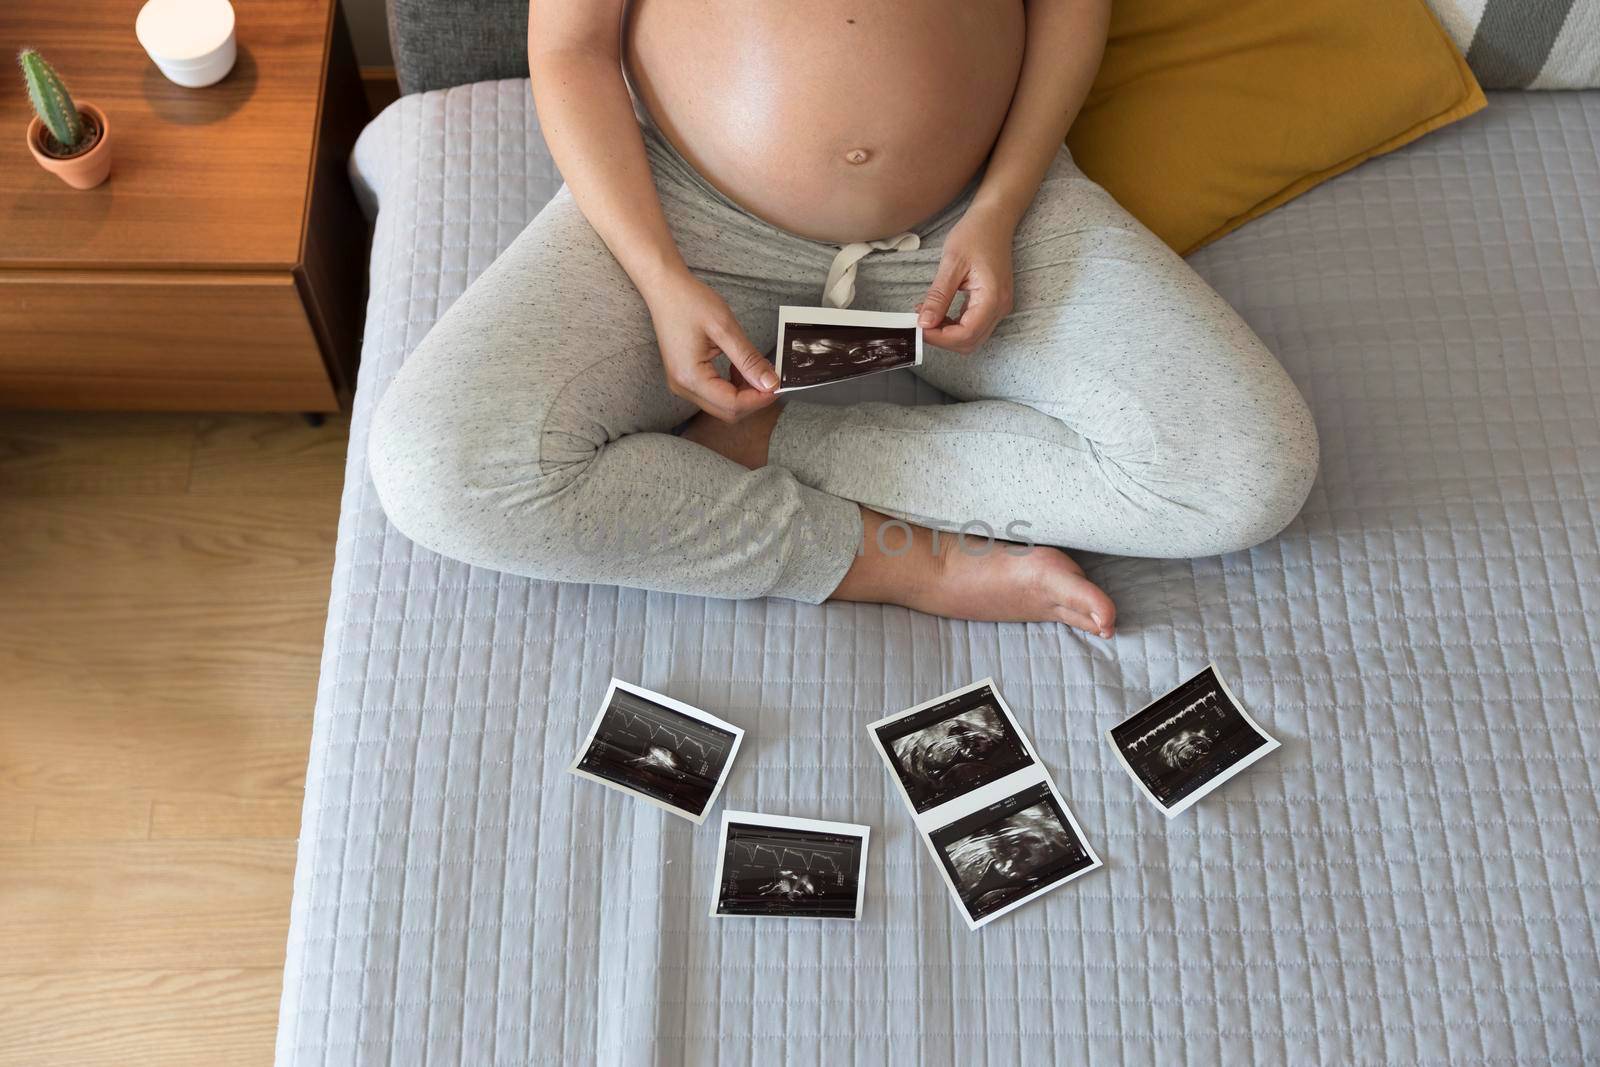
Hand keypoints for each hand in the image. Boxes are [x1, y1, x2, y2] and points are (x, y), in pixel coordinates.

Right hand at [644, 271, 778, 422]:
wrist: (665, 289)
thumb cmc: (689, 301)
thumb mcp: (725, 327)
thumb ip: (748, 359)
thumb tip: (770, 383)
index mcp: (690, 377)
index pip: (732, 404)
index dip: (759, 398)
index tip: (778, 383)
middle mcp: (683, 387)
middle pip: (727, 411)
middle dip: (753, 399)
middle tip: (771, 377)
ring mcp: (682, 384)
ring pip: (722, 406)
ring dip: (744, 394)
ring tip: (755, 368)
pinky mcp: (686, 378)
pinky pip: (714, 395)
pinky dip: (732, 388)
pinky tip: (739, 368)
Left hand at [916, 205, 1015, 354]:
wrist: (995, 219)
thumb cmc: (976, 234)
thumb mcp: (951, 263)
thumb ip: (938, 296)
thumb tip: (924, 323)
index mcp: (992, 298)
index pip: (966, 334)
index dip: (940, 338)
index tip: (919, 327)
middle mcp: (1000, 307)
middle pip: (970, 342)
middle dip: (943, 339)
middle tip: (920, 324)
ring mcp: (999, 307)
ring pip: (972, 337)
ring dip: (948, 334)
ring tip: (927, 316)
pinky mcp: (993, 304)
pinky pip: (974, 325)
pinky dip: (954, 326)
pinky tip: (938, 312)